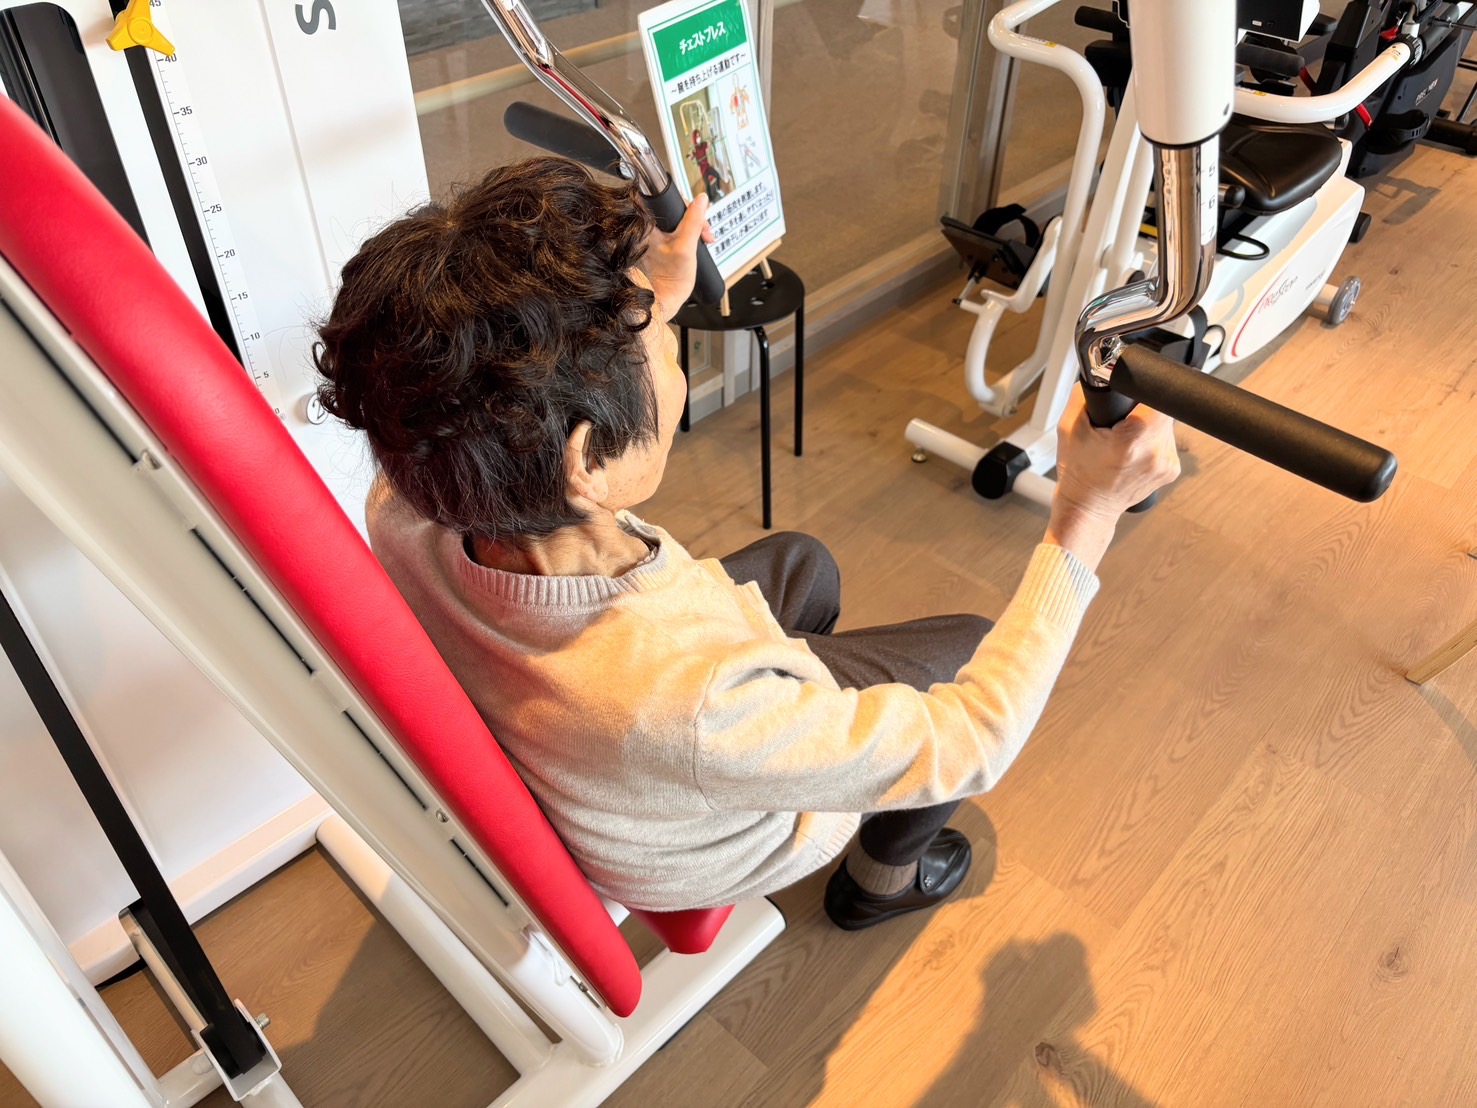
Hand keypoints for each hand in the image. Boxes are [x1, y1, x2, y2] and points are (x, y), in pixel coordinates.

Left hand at [642, 194, 713, 320]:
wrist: (662, 303)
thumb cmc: (668, 281)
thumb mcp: (686, 247)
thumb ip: (693, 221)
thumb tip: (701, 200)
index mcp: (645, 224)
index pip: (661, 196)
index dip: (682, 201)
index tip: (697, 212)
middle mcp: (644, 228)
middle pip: (671, 208)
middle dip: (693, 216)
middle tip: (705, 231)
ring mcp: (650, 237)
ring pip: (674, 220)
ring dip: (692, 226)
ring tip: (704, 239)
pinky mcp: (655, 246)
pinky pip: (672, 232)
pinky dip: (685, 235)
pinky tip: (696, 243)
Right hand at [1045, 388, 1180, 568]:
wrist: (1087, 508)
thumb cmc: (1079, 475)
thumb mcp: (1069, 427)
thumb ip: (1083, 394)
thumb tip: (1098, 374)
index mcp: (1134, 439)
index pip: (1158, 395)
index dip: (1144, 390)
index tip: (1132, 398)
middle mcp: (1157, 452)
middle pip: (1163, 408)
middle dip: (1143, 409)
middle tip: (1121, 423)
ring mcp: (1167, 463)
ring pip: (1166, 424)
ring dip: (1149, 425)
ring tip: (1125, 439)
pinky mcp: (1172, 469)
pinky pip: (1166, 441)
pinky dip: (1152, 441)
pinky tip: (1133, 452)